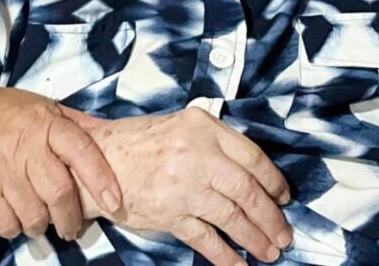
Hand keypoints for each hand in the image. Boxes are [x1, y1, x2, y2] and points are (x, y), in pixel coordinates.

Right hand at [0, 77, 120, 241]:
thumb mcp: (40, 105)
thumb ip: (74, 123)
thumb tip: (110, 135)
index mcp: (46, 122)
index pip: (82, 151)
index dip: (102, 179)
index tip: (115, 201)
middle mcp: (26, 146)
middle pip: (60, 194)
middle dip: (71, 219)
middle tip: (72, 228)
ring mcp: (1, 170)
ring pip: (34, 215)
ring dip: (42, 226)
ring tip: (40, 223)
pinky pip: (6, 223)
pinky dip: (14, 228)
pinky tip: (14, 219)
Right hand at [71, 107, 292, 265]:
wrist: (95, 160)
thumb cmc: (136, 143)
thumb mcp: (179, 127)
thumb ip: (212, 143)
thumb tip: (252, 174)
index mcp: (201, 126)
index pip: (251, 156)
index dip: (273, 181)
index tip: (282, 196)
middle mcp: (195, 152)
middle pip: (247, 190)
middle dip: (270, 216)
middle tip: (283, 233)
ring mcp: (183, 184)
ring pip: (233, 216)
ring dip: (256, 238)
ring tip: (270, 251)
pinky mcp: (170, 213)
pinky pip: (208, 239)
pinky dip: (227, 257)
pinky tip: (240, 265)